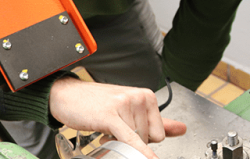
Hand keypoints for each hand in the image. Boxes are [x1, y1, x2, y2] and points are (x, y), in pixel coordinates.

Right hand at [49, 77, 186, 158]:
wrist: (67, 96)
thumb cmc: (97, 103)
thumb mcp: (130, 109)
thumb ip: (158, 121)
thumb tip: (182, 129)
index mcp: (147, 96)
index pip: (159, 133)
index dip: (144, 139)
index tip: (129, 131)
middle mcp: (139, 98)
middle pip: (148, 139)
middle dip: (131, 141)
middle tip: (115, 130)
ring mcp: (126, 105)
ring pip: (136, 141)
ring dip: (119, 142)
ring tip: (107, 129)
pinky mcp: (111, 116)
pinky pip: (130, 139)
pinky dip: (137, 151)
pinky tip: (142, 157)